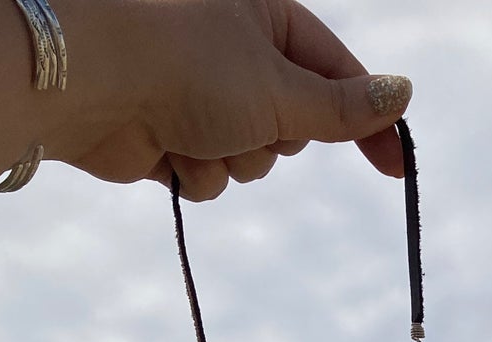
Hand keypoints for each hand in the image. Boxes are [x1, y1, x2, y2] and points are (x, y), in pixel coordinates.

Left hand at [46, 0, 411, 197]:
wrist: (89, 83)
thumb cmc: (186, 65)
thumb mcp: (280, 88)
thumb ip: (342, 108)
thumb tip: (402, 95)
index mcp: (264, 14)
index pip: (337, 73)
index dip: (368, 122)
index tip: (396, 168)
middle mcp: (234, 51)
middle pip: (292, 125)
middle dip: (275, 139)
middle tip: (249, 122)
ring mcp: (200, 95)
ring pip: (251, 158)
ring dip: (233, 160)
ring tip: (198, 134)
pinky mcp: (170, 134)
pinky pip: (211, 175)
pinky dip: (195, 173)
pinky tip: (168, 151)